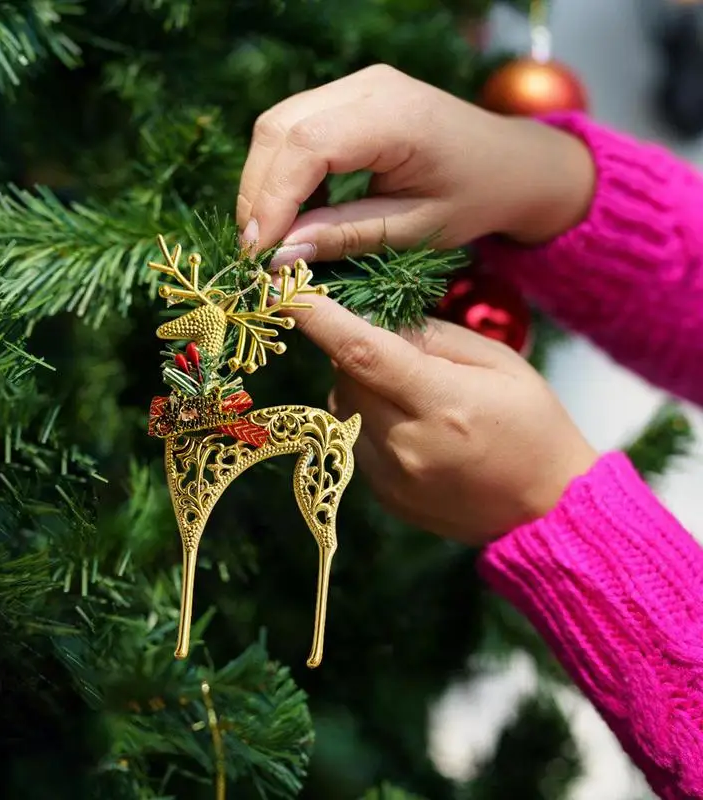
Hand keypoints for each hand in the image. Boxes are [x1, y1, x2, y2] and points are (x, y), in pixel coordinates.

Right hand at [237, 64, 594, 263]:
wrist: (510, 163)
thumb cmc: (475, 198)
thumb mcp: (414, 229)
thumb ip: (345, 235)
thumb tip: (279, 255)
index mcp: (397, 116)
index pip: (308, 146)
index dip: (272, 200)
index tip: (259, 253)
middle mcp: (369, 84)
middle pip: (280, 128)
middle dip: (258, 193)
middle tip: (257, 252)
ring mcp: (357, 84)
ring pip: (279, 125)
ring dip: (265, 183)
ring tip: (274, 236)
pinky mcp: (349, 96)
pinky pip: (295, 128)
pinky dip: (282, 172)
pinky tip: (295, 211)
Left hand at [292, 295, 596, 543]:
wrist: (547, 507)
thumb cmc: (532, 424)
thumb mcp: (497, 362)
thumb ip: (431, 337)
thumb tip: (373, 321)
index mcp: (442, 403)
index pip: (363, 352)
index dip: (317, 317)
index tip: (283, 288)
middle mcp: (406, 444)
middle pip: (344, 377)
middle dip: (355, 352)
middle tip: (401, 355)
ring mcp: (390, 477)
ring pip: (342, 407)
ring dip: (361, 388)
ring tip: (414, 399)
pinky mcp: (383, 496)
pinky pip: (352, 439)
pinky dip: (369, 420)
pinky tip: (413, 430)